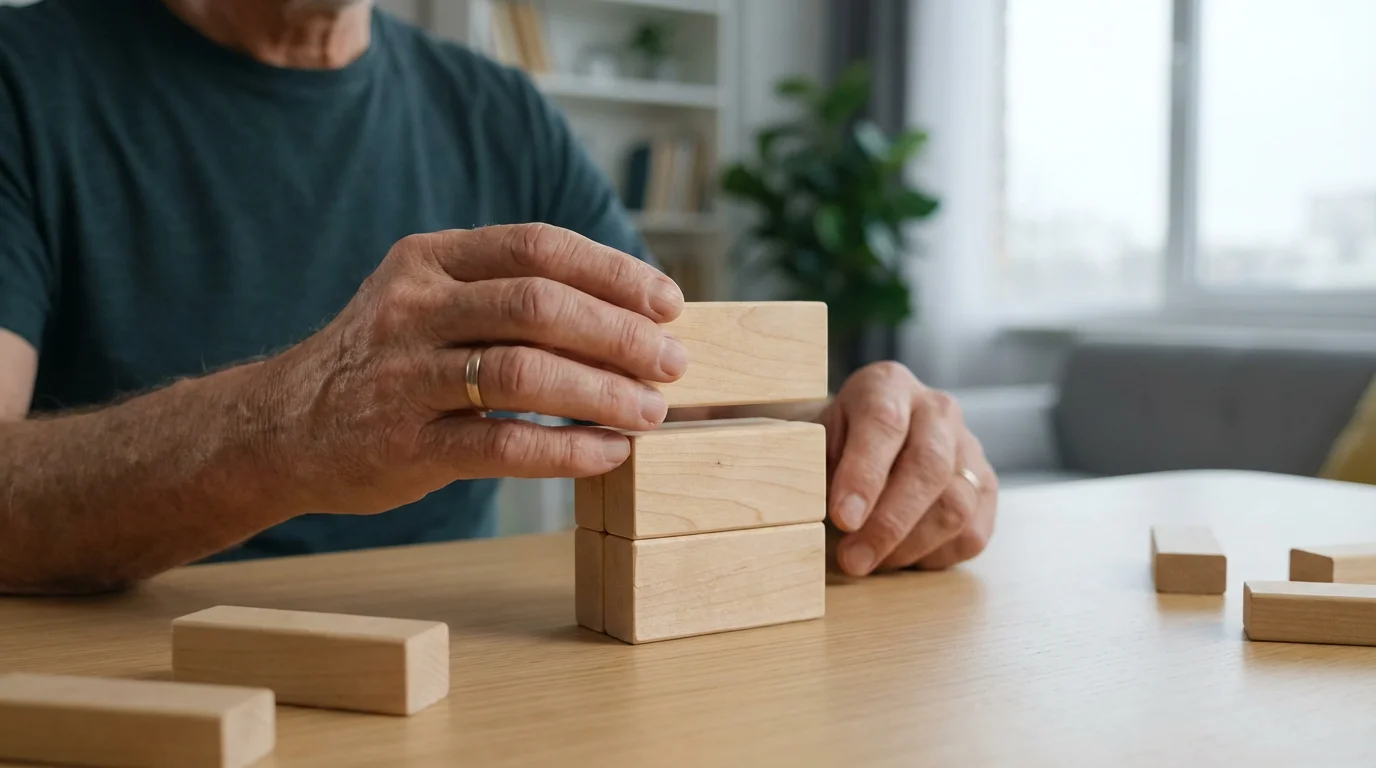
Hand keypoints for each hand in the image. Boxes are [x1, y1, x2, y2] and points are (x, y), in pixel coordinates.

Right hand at [252, 224, 685, 514]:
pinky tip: (607, 453)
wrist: (281, 427)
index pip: (538, 246)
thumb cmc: (385, 361)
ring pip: (525, 373)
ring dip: (603, 392)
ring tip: (651, 412)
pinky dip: (567, 449)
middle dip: (620, 334)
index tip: (668, 302)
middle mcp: (414, 308)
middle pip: (539, 305)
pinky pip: (503, 444)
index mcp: (430, 259)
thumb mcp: (427, 299)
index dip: (612, 272)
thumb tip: (626, 311)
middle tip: (672, 363)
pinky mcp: (404, 444)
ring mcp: (404, 376)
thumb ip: (504, 292)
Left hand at [820, 362, 997, 574]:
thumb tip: (826, 514)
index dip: (864, 475)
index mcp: (888, 385)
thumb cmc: (836, 445)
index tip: (843, 519)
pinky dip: (934, 556)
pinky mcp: (986, 487)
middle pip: (928, 467)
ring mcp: (969, 447)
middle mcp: (937, 409)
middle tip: (853, 560)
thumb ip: (818, 469)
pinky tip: (900, 556)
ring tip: (869, 561)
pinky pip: (973, 533)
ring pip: (955, 505)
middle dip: (889, 523)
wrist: (868, 442)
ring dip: (908, 546)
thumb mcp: (814, 443)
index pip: (884, 424)